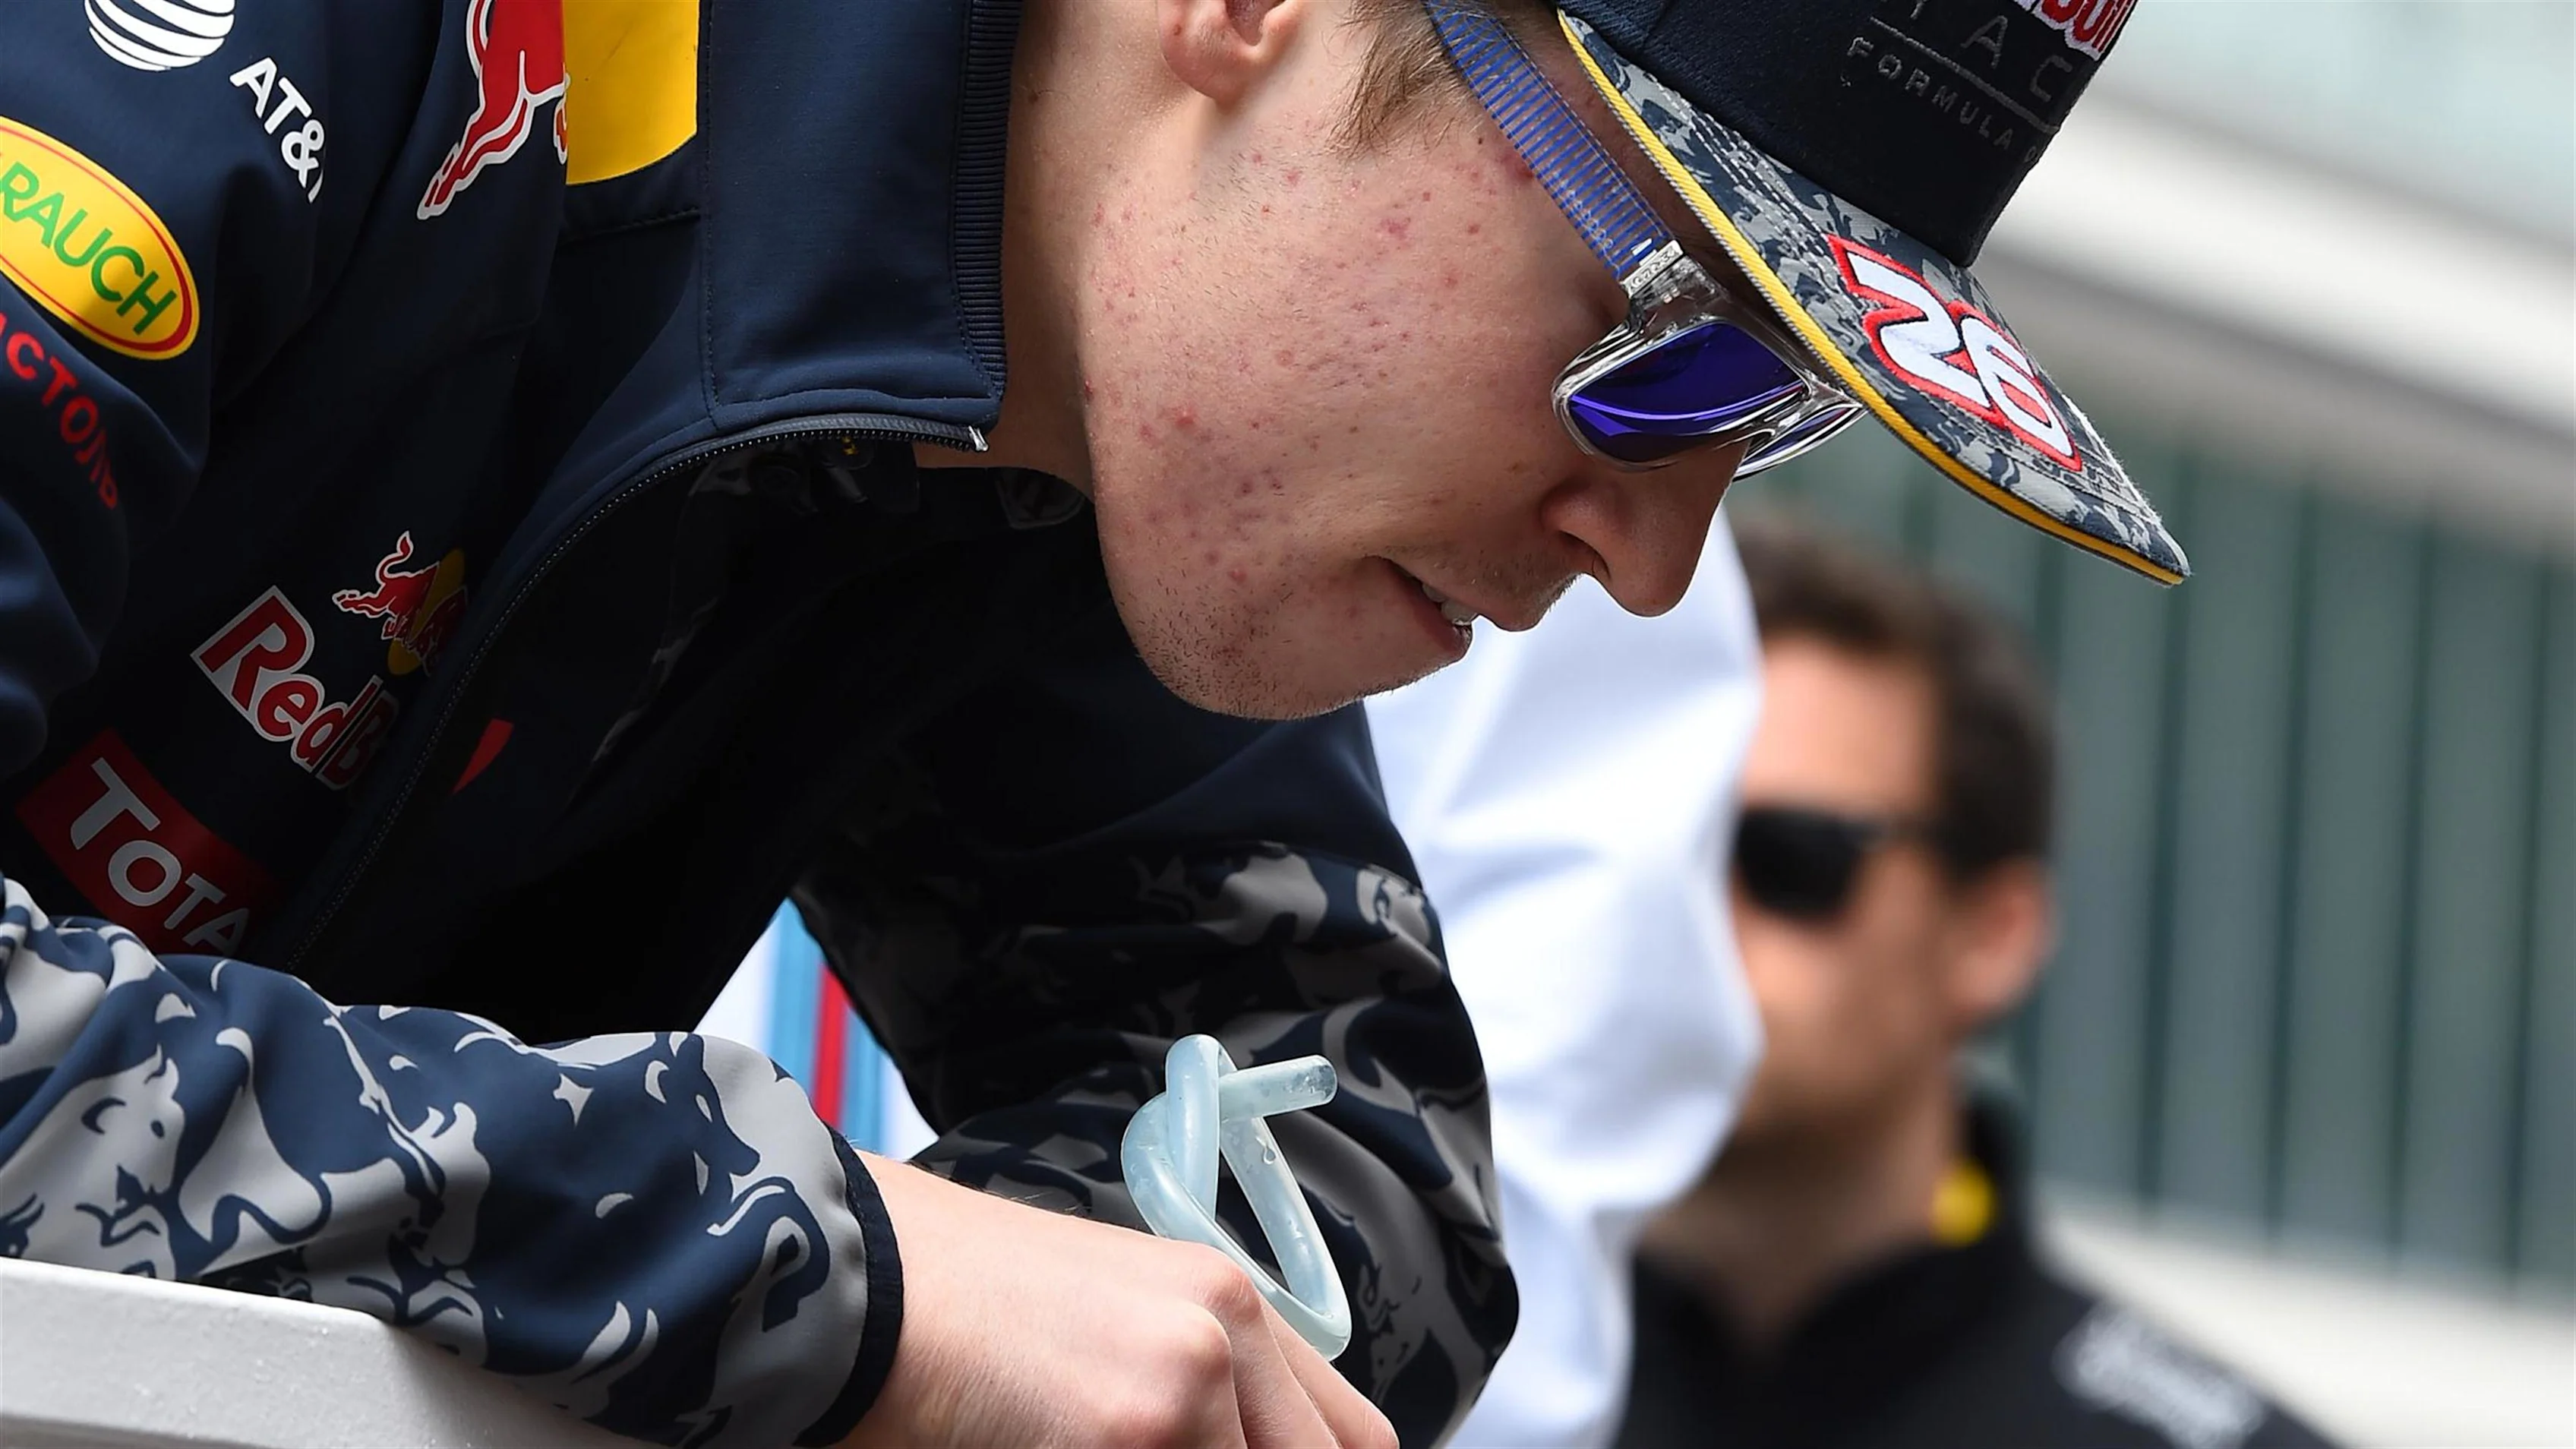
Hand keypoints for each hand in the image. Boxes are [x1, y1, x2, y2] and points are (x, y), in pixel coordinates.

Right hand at [840, 1152, 1394, 1448]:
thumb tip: (1230, 1444)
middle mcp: (1229, 1330)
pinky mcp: (1139, 1431)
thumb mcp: (1103, 1334)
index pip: (1349, 1441)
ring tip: (1069, 1444)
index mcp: (1228, 1302)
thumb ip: (1193, 1399)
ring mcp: (1192, 1380)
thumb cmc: (947, 1312)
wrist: (848, 1274)